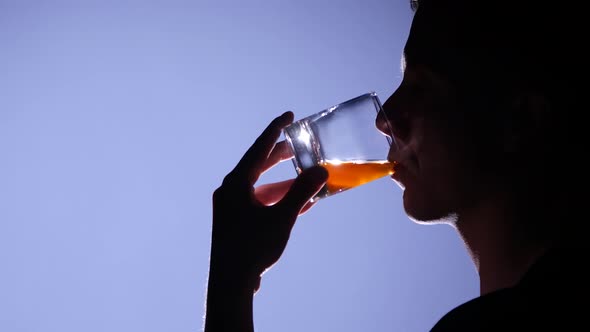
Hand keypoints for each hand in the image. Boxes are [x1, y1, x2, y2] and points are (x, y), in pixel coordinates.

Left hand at [209, 111, 327, 291]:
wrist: (230, 283)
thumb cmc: (251, 248)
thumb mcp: (281, 217)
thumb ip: (301, 192)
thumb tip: (321, 170)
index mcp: (236, 183)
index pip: (259, 148)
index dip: (276, 129)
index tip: (290, 115)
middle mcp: (231, 190)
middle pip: (259, 165)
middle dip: (281, 155)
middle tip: (299, 144)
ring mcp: (233, 207)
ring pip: (263, 187)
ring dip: (286, 183)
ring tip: (309, 177)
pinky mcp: (237, 222)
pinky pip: (261, 203)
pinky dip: (279, 201)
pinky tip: (302, 204)